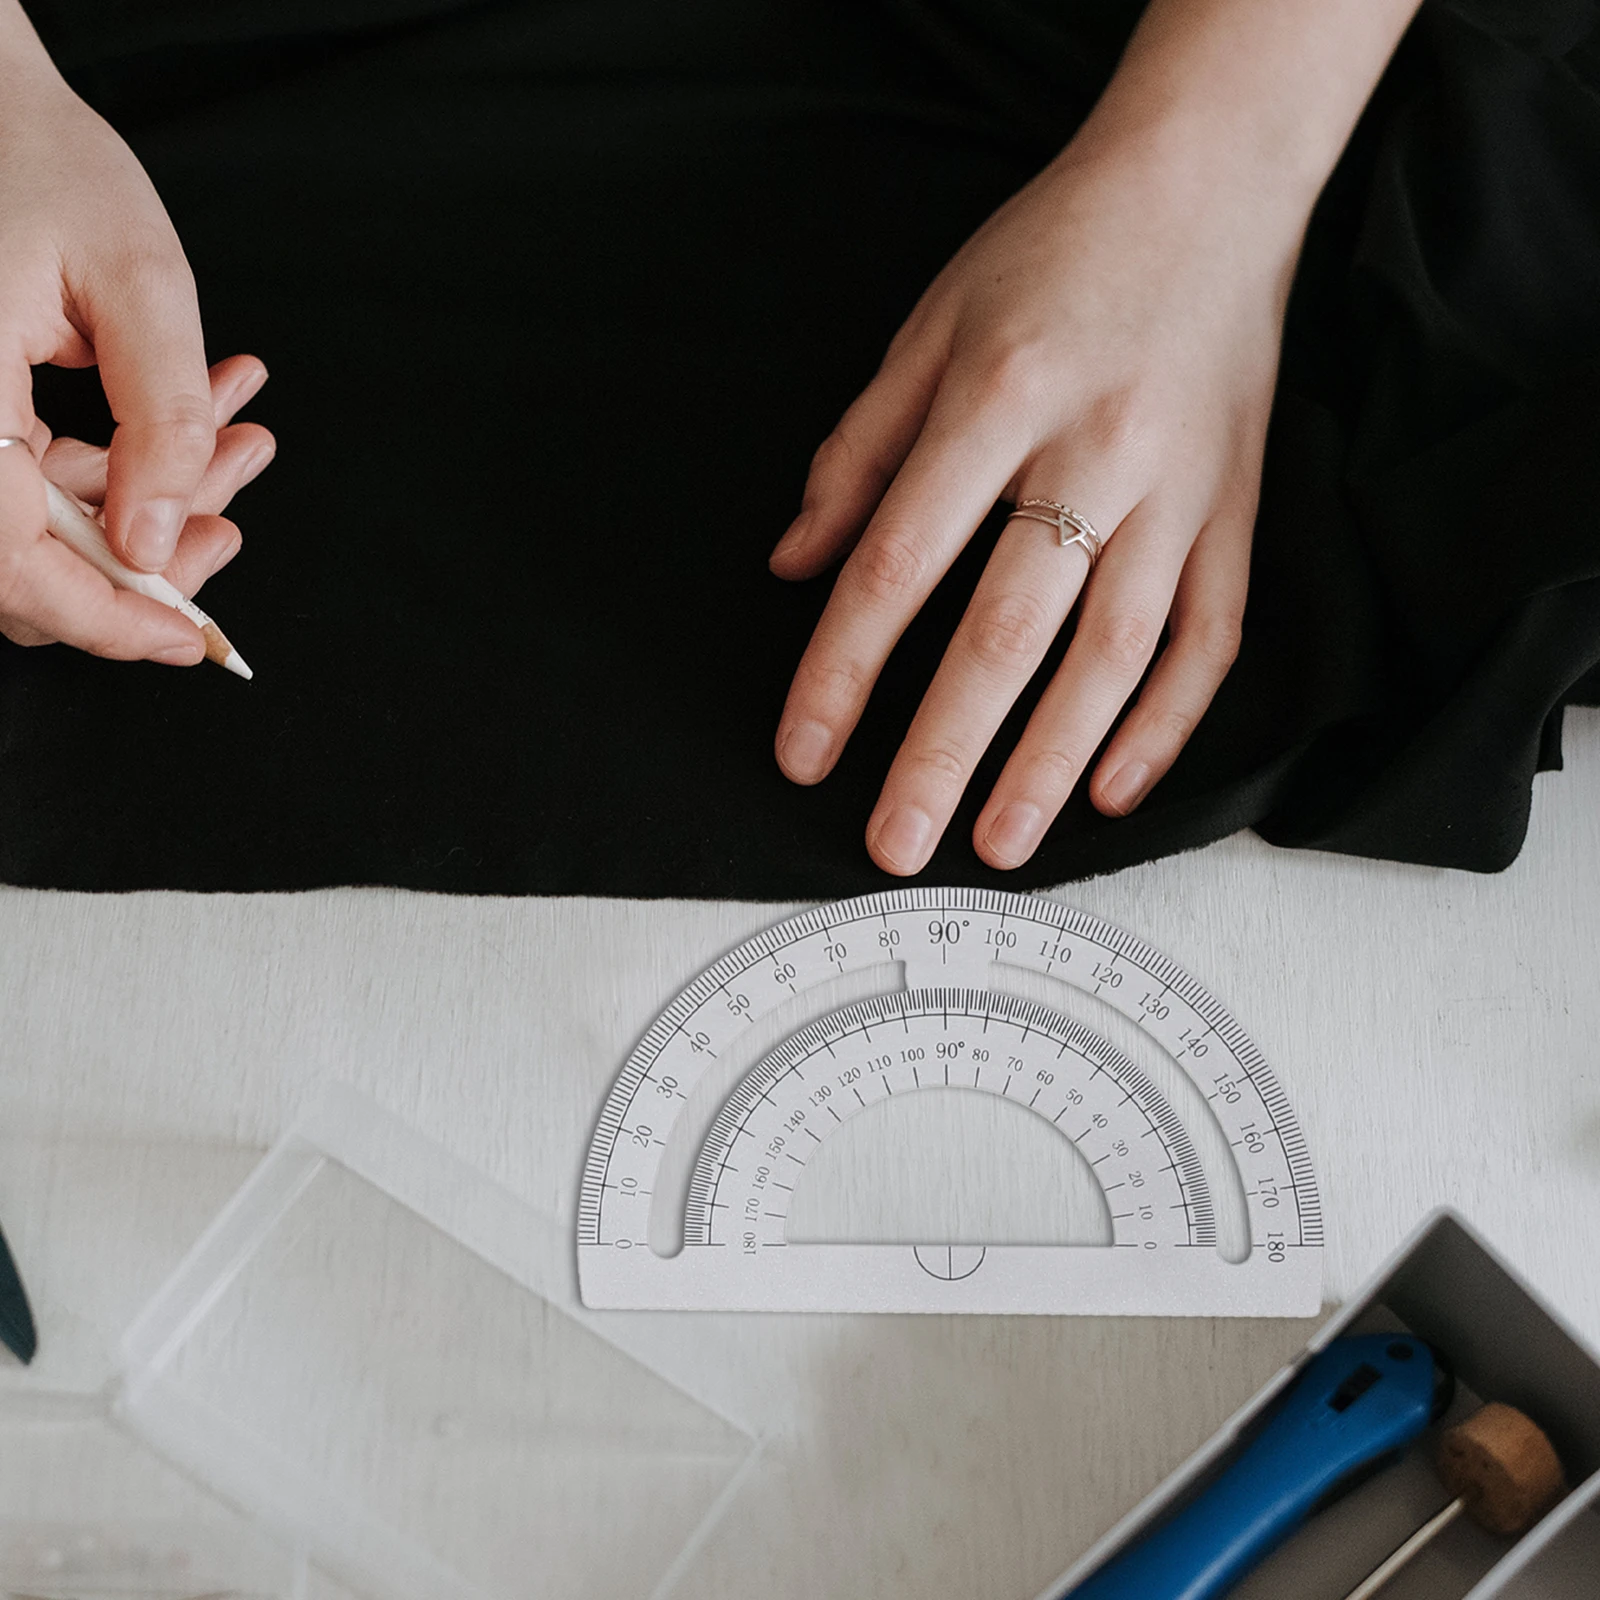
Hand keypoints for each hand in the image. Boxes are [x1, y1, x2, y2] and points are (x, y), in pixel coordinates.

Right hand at [0, 65, 269, 661]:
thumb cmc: (35, 154)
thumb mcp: (135, 278)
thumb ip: (161, 418)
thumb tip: (159, 538)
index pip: (16, 566)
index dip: (107, 619)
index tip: (188, 639)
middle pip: (33, 561)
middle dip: (151, 549)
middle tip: (233, 516)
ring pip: (44, 524)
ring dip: (152, 497)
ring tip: (238, 440)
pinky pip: (34, 476)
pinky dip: (118, 461)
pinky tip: (198, 415)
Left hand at [769, 132, 1300, 873]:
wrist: (1208, 186)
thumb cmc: (1055, 253)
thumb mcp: (928, 327)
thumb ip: (858, 452)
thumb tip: (795, 565)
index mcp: (996, 398)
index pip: (897, 565)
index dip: (841, 671)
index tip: (804, 753)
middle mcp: (1095, 450)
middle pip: (1005, 631)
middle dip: (943, 753)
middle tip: (894, 843)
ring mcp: (1180, 490)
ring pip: (1114, 653)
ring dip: (1052, 761)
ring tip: (999, 845)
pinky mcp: (1239, 513)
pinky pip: (1210, 638)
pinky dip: (1166, 723)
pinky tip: (1113, 788)